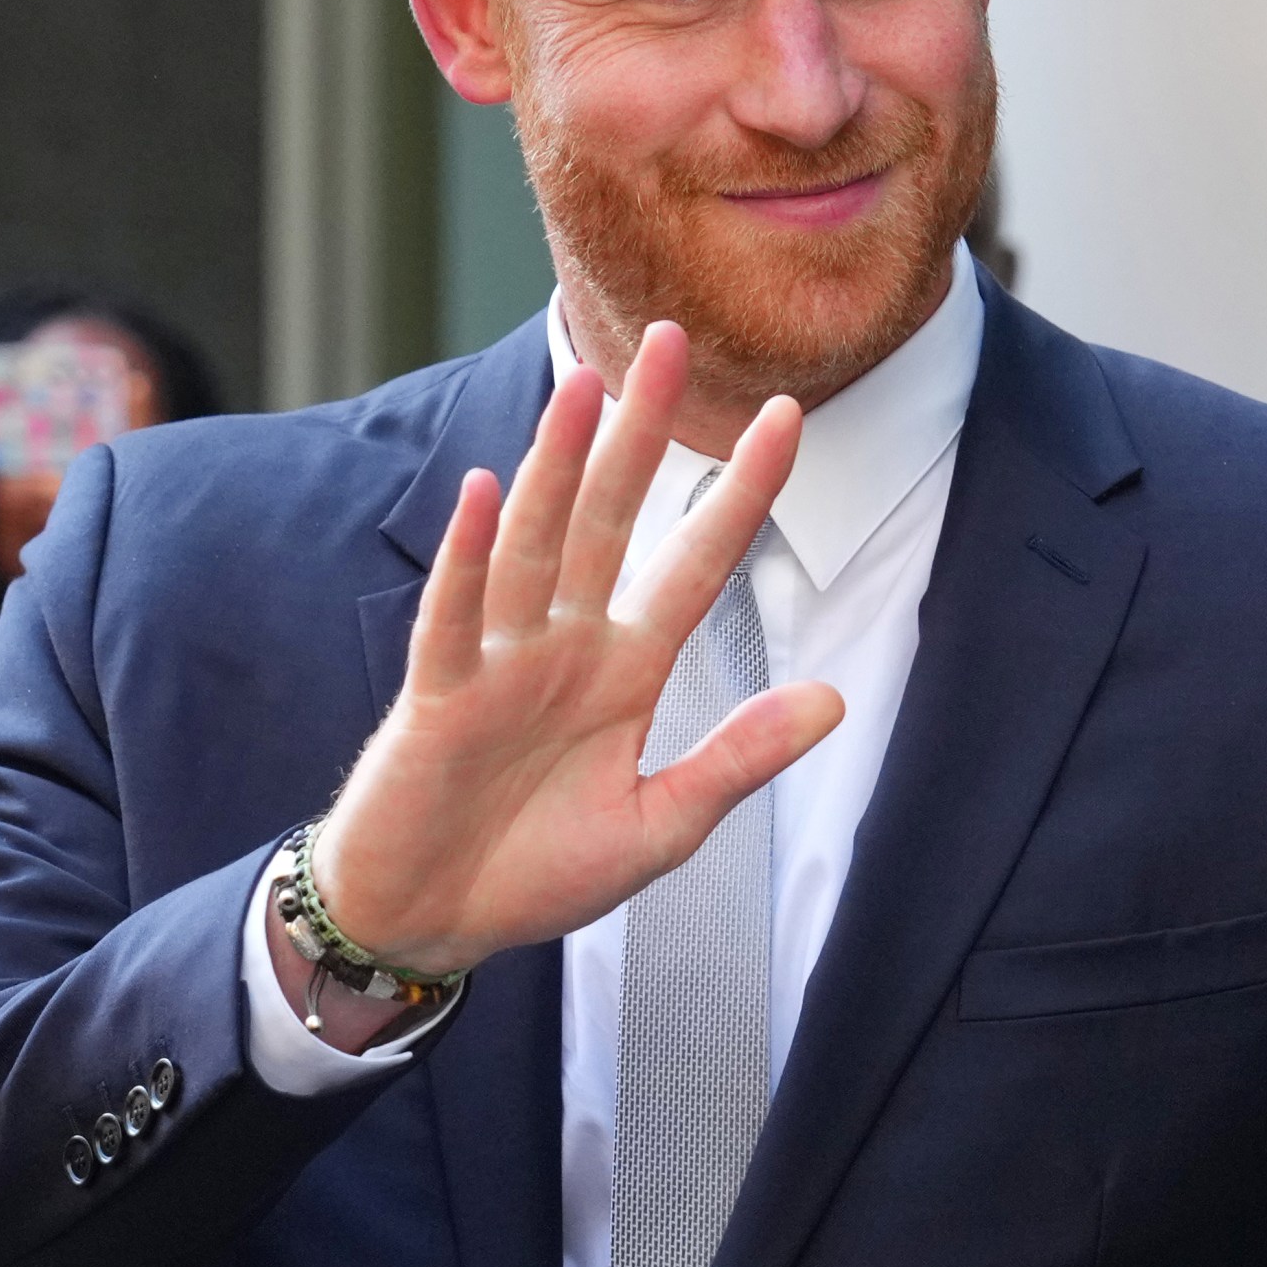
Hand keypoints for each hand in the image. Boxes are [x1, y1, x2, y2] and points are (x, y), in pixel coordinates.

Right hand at [308, 322, 844, 977]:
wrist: (432, 923)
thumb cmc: (537, 872)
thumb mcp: (660, 825)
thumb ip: (739, 760)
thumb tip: (835, 700)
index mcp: (626, 669)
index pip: (696, 562)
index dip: (741, 492)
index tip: (790, 417)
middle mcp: (565, 644)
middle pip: (610, 519)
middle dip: (642, 435)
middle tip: (672, 342)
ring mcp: (498, 661)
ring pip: (535, 546)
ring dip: (557, 468)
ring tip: (585, 390)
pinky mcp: (438, 697)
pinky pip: (455, 617)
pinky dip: (468, 558)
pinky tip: (486, 492)